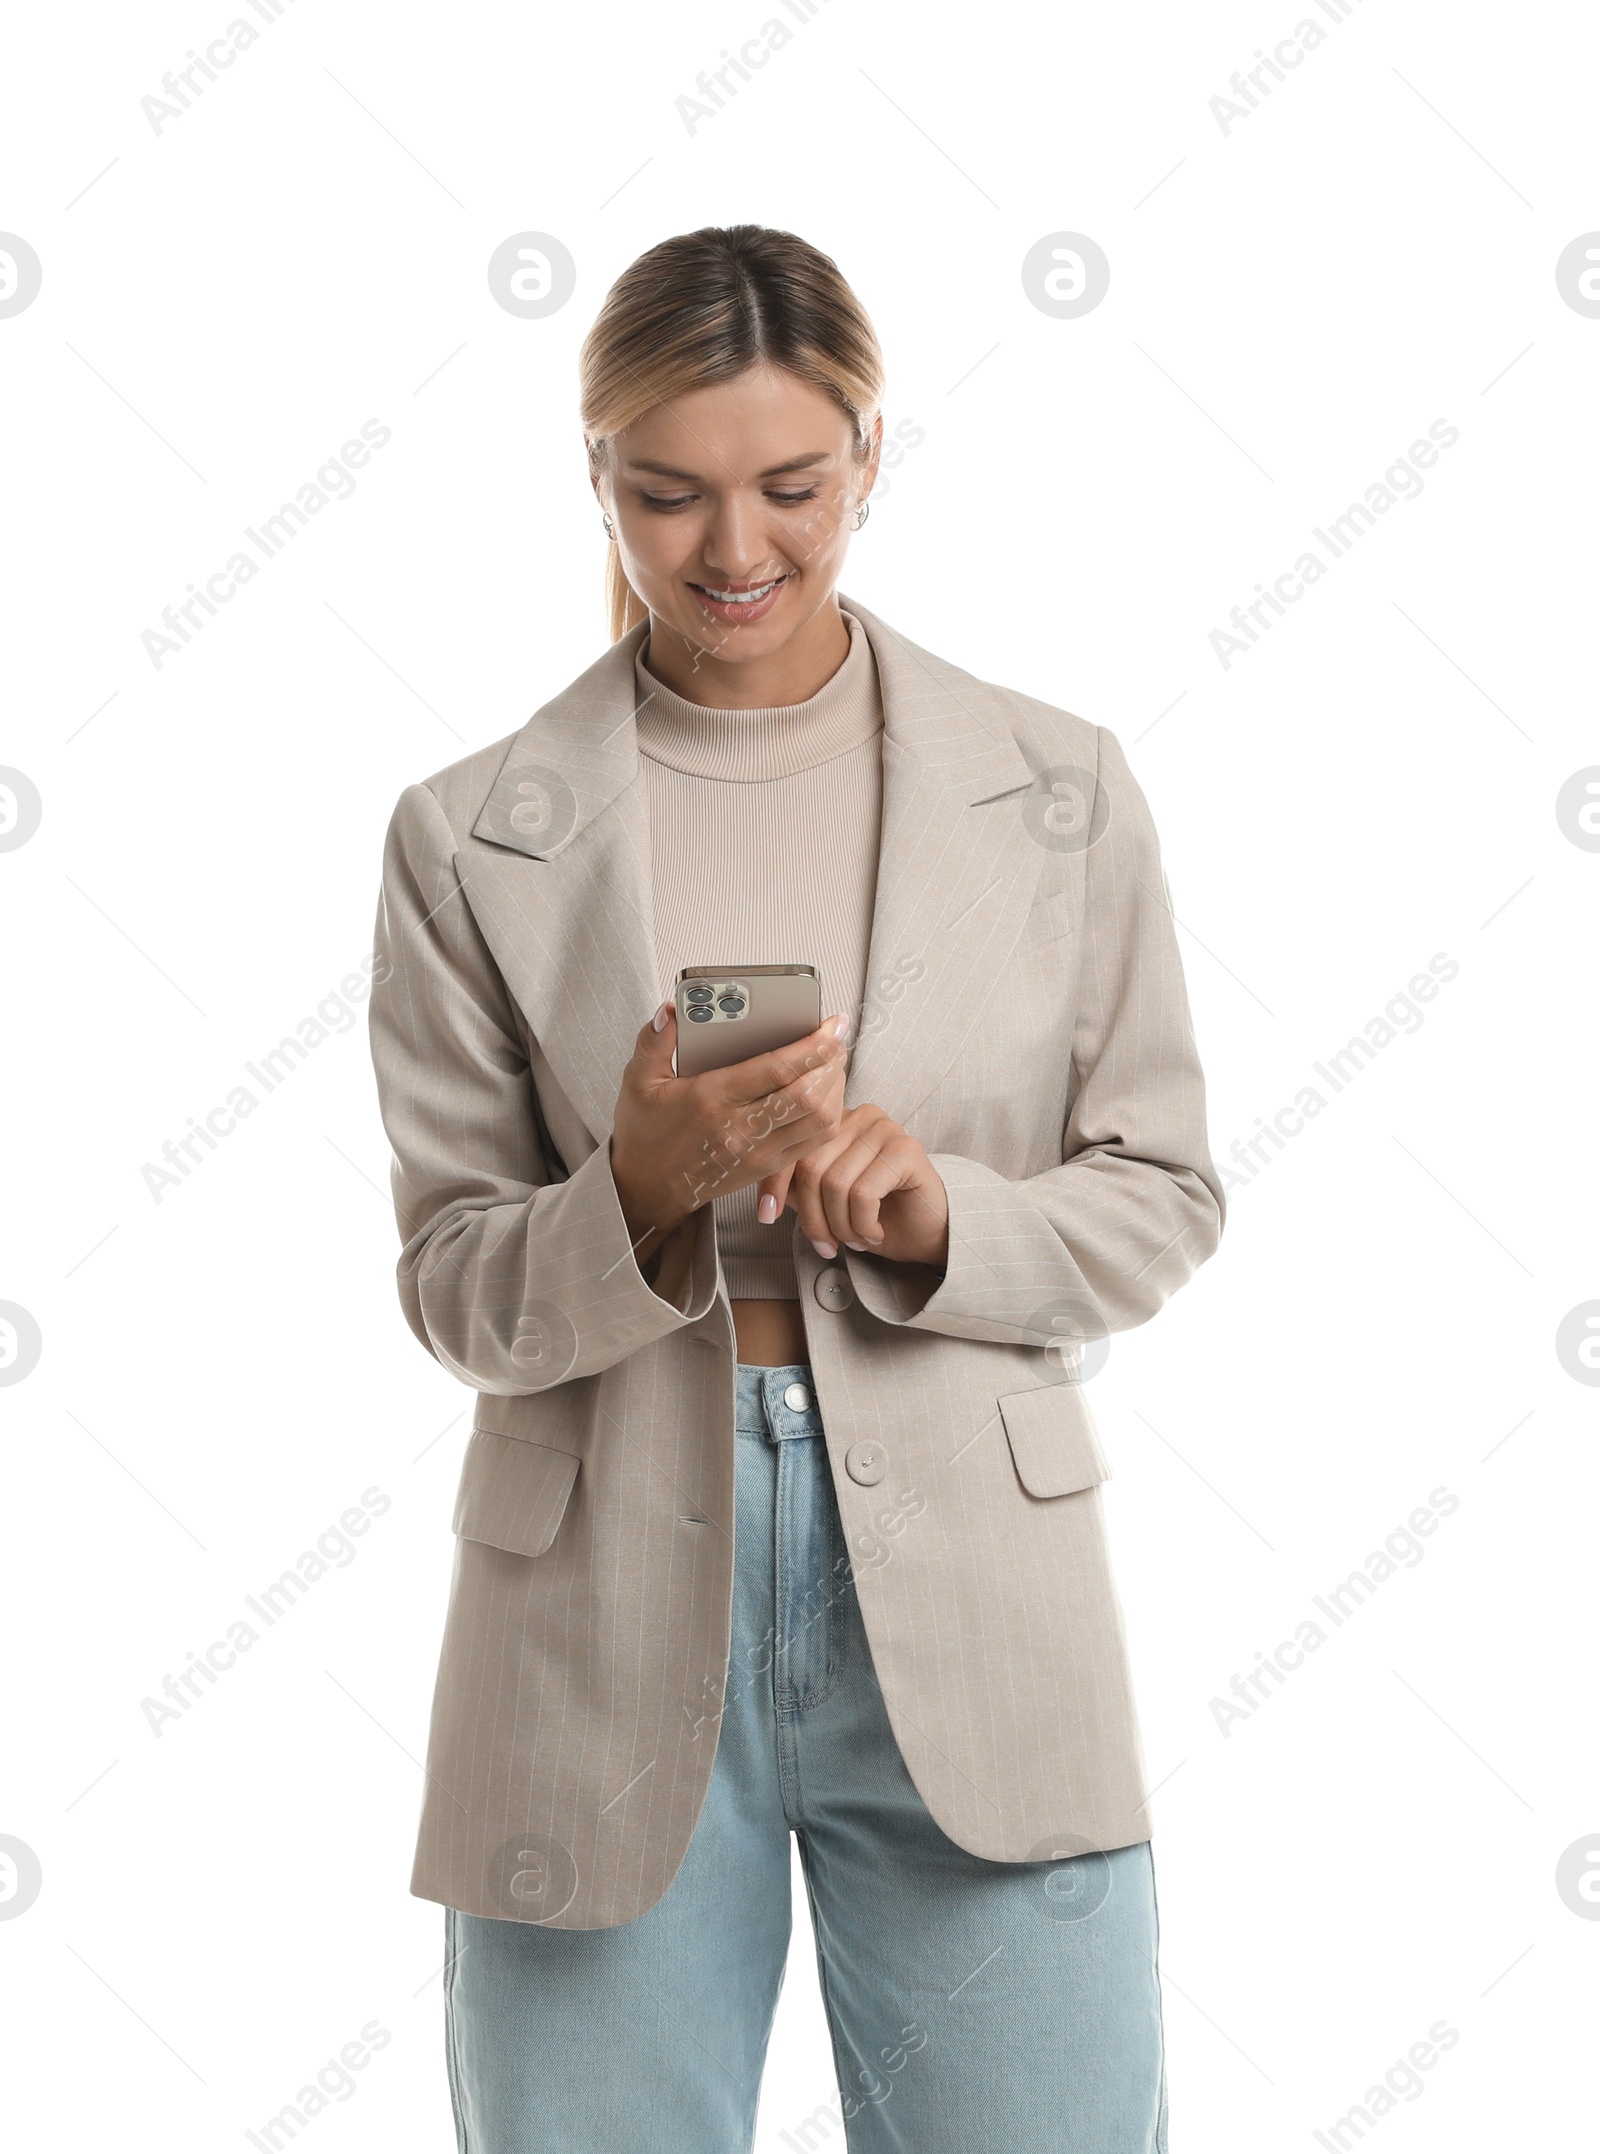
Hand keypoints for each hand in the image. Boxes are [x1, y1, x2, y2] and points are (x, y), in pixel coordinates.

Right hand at [609, 1003, 848, 1263]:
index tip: (831, 1024)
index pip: (777, 1070)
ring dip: (835, 1088)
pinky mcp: (766, 1169)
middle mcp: (740, 1129)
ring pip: (820, 1121)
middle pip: (808, 1096)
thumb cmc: (644, 1134)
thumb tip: (670, 1010)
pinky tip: (826, 1093)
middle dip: (832, 1062)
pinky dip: (829, 1115)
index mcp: (711, 1100)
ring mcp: (758, 1153)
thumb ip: (653, 1041)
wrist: (645, 1190)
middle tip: (837, 1038)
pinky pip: (814, 1143)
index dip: (813, 1045)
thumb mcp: (637, 1081)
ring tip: (834, 1062)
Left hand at [757, 1103, 949, 1268]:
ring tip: (855, 1240)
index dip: (773, 1183)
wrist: (926, 1233)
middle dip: (813, 1218)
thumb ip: (796, 1187)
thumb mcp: (824, 1202)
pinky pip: (864, 1192)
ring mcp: (885, 1128)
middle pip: (811, 1167)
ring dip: (841, 1226)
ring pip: (836, 1183)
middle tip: (827, 1246)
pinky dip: (863, 1224)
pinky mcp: (907, 1149)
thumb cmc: (875, 1216)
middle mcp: (859, 1115)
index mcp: (834, 1120)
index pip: (790, 1145)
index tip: (766, 1217)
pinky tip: (873, 1233)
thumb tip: (764, 1194)